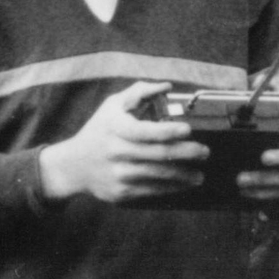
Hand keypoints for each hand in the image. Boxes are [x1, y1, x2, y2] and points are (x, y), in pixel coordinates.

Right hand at [40, 82, 207, 203]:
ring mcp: (118, 173)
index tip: (188, 129)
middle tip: (204, 152)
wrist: (74, 166)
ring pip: (157, 175)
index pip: (144, 130)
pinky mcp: (121, 192)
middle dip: (185, 153)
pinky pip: (151, 190)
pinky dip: (171, 188)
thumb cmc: (99, 131)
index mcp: (115, 127)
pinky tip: (184, 184)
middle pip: (157, 154)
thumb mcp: (112, 106)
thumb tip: (167, 86)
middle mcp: (116, 151)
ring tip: (200, 175)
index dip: (168, 131)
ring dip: (183, 175)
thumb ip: (139, 92)